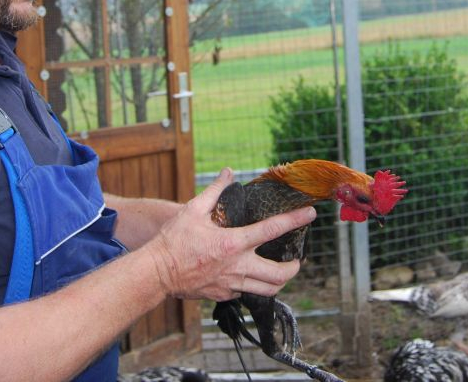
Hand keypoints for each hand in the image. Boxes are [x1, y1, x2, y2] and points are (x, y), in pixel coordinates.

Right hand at [146, 168, 315, 300]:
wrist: (157, 272)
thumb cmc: (174, 240)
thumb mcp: (193, 209)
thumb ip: (215, 190)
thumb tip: (229, 172)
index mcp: (233, 243)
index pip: (272, 229)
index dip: (295, 220)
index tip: (310, 214)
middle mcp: (237, 267)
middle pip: (279, 274)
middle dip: (294, 267)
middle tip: (296, 259)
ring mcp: (231, 284)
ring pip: (268, 290)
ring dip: (279, 281)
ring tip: (281, 271)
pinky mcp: (223, 296)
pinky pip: (246, 293)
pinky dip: (254, 286)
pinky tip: (250, 276)